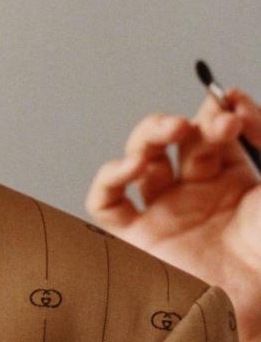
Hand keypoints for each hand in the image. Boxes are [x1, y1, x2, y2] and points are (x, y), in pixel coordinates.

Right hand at [85, 88, 260, 341]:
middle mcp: (195, 195)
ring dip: (150, 135)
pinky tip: (132, 166)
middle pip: (177, 141)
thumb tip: (232, 99)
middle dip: (190, 122)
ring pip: (141, 160)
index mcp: (233, 182)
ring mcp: (164, 216)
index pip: (215, 132)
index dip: (219, 112)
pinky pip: (108, 204)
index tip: (233, 108)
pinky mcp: (138, 242)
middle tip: (210, 122)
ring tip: (172, 130)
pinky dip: (110, 178)